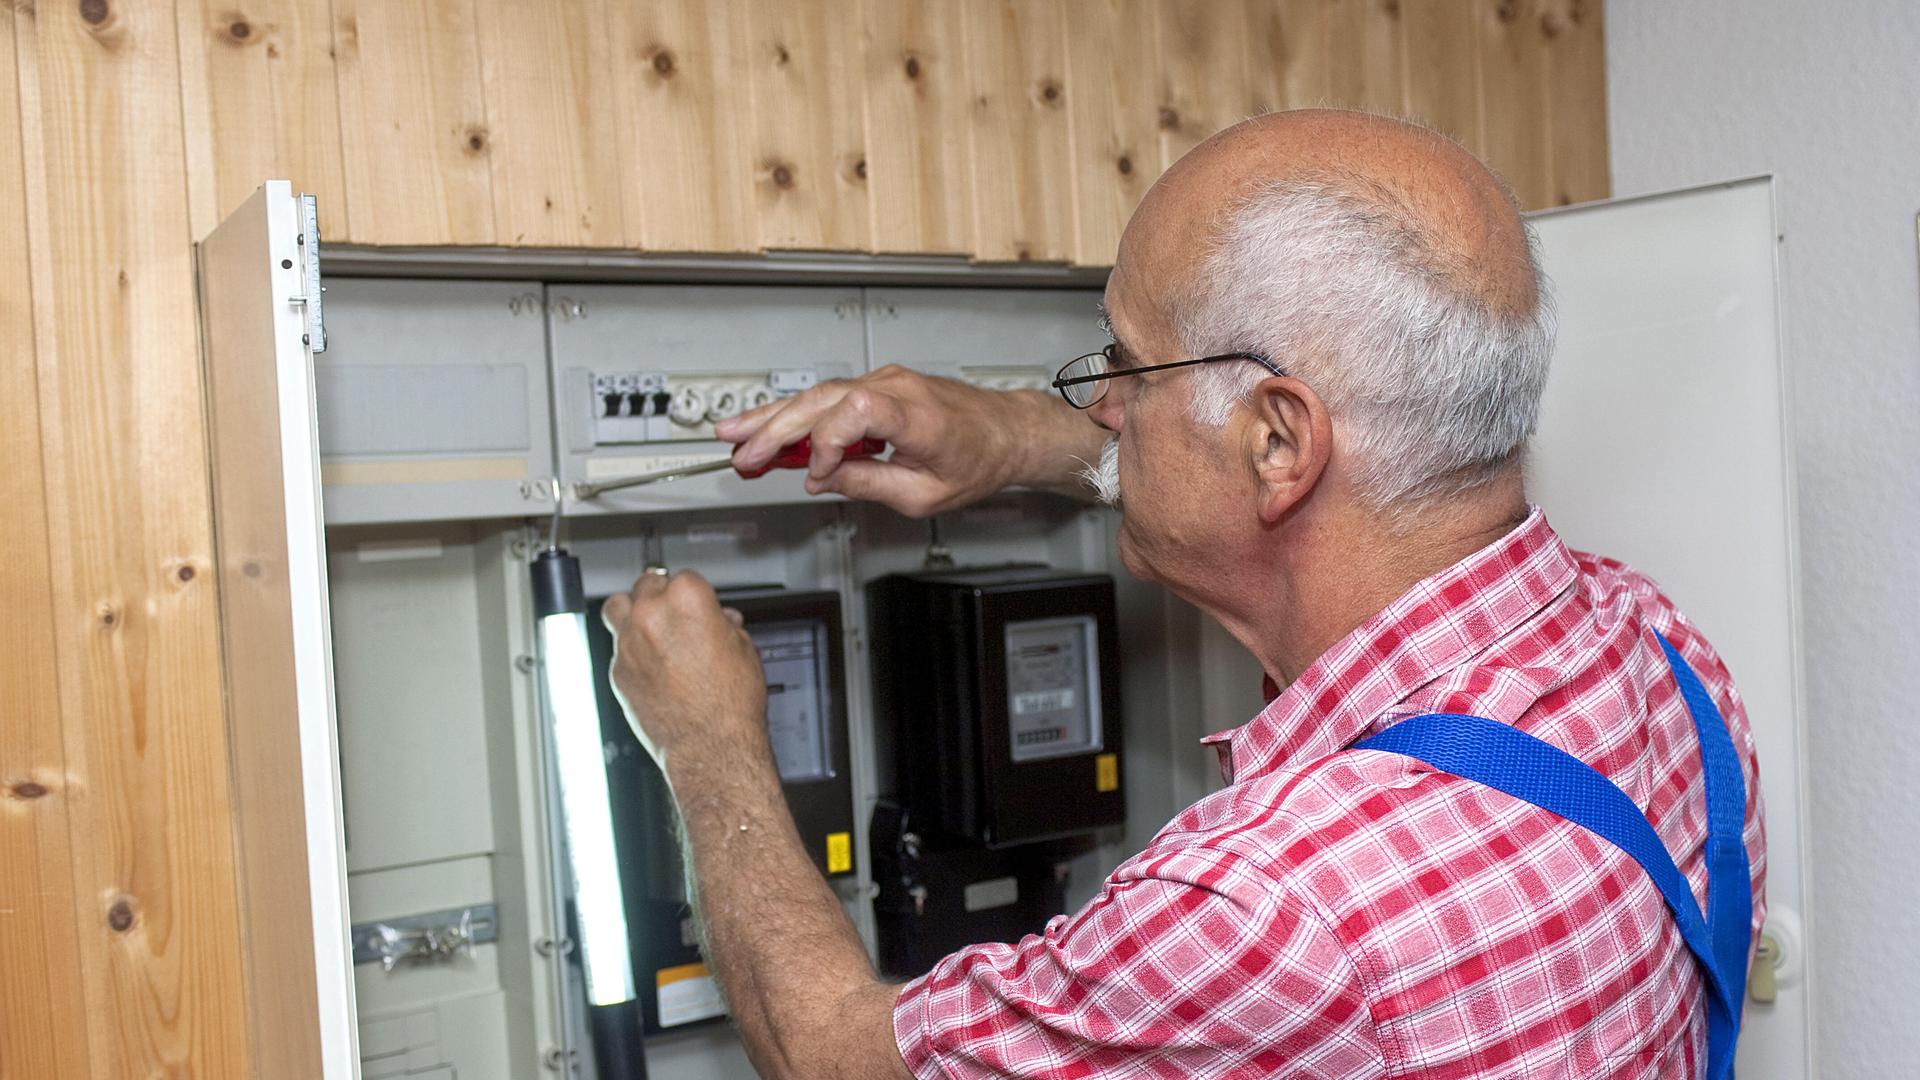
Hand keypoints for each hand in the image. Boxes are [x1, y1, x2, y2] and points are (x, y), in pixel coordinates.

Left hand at [601, 570, 768, 777]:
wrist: (711, 746)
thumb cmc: (730, 704)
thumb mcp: (744, 650)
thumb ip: (725, 627)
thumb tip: (720, 623)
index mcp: (688, 599)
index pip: (685, 577)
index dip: (695, 593)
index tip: (699, 605)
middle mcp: (652, 614)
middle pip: (646, 585)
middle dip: (661, 596)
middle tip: (674, 613)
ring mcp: (629, 642)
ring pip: (617, 608)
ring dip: (631, 611)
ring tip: (647, 624)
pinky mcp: (617, 670)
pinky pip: (617, 648)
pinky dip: (630, 651)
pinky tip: (649, 664)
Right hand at [714, 365, 1031, 517]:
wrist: (1004, 432)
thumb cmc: (977, 459)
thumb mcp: (925, 493)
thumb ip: (869, 484)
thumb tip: (822, 481)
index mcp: (915, 415)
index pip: (854, 410)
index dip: (826, 443)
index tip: (818, 474)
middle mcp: (896, 388)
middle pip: (822, 399)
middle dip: (774, 428)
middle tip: (738, 453)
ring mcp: (885, 381)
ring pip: (817, 394)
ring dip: (772, 417)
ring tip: (733, 436)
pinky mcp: (878, 386)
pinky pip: (829, 396)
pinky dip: (796, 414)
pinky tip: (766, 428)